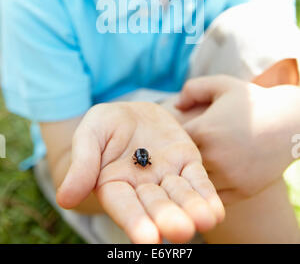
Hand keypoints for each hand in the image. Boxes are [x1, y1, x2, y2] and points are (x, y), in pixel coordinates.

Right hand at [56, 101, 224, 243]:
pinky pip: (198, 181)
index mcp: (113, 186)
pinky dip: (206, 195)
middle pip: (156, 206)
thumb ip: (82, 163)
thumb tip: (65, 198)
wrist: (133, 111)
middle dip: (168, 218)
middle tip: (181, 230)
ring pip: (180, 197)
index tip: (147, 239)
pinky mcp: (187, 164)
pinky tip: (215, 210)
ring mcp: (166, 177)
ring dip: (192, 210)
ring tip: (204, 220)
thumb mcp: (89, 133)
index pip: (124, 206)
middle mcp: (142, 189)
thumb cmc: (106, 124)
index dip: (135, 222)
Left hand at [175, 75, 299, 204]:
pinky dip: (211, 189)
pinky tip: (214, 175)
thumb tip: (175, 106)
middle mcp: (213, 156)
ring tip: (199, 165)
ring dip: (194, 177)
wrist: (290, 121)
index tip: (175, 137)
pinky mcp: (242, 190)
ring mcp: (229, 176)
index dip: (170, 140)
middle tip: (182, 154)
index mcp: (203, 130)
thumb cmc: (253, 101)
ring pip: (197, 183)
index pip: (172, 142)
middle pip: (181, 165)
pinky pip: (215, 196)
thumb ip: (193, 89)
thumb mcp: (222, 85)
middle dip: (179, 160)